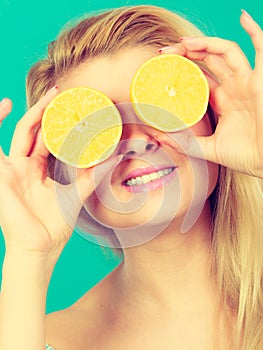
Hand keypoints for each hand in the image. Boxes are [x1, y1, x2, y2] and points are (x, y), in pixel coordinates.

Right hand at [0, 88, 118, 254]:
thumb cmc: (53, 226)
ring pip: (16, 132)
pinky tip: (5, 106)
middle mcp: (22, 166)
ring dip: (29, 113)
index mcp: (37, 171)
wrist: (39, 248)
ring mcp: (10, 168)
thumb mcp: (75, 195)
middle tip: (62, 92)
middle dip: (46, 111)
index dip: (57, 123)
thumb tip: (112, 160)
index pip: (45, 140)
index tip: (72, 107)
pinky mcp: (1, 173)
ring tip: (48, 96)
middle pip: (33, 131)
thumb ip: (90, 177)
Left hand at [160, 10, 262, 177]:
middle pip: (208, 60)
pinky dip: (254, 30)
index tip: (162, 68)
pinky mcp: (261, 79)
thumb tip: (158, 138)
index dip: (182, 69)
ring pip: (225, 51)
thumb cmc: (244, 156)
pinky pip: (261, 47)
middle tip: (165, 52)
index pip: (199, 77)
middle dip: (186, 53)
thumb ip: (185, 143)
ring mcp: (247, 81)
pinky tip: (243, 17)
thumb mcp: (208, 148)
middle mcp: (234, 87)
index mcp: (222, 101)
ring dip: (204, 43)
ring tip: (183, 43)